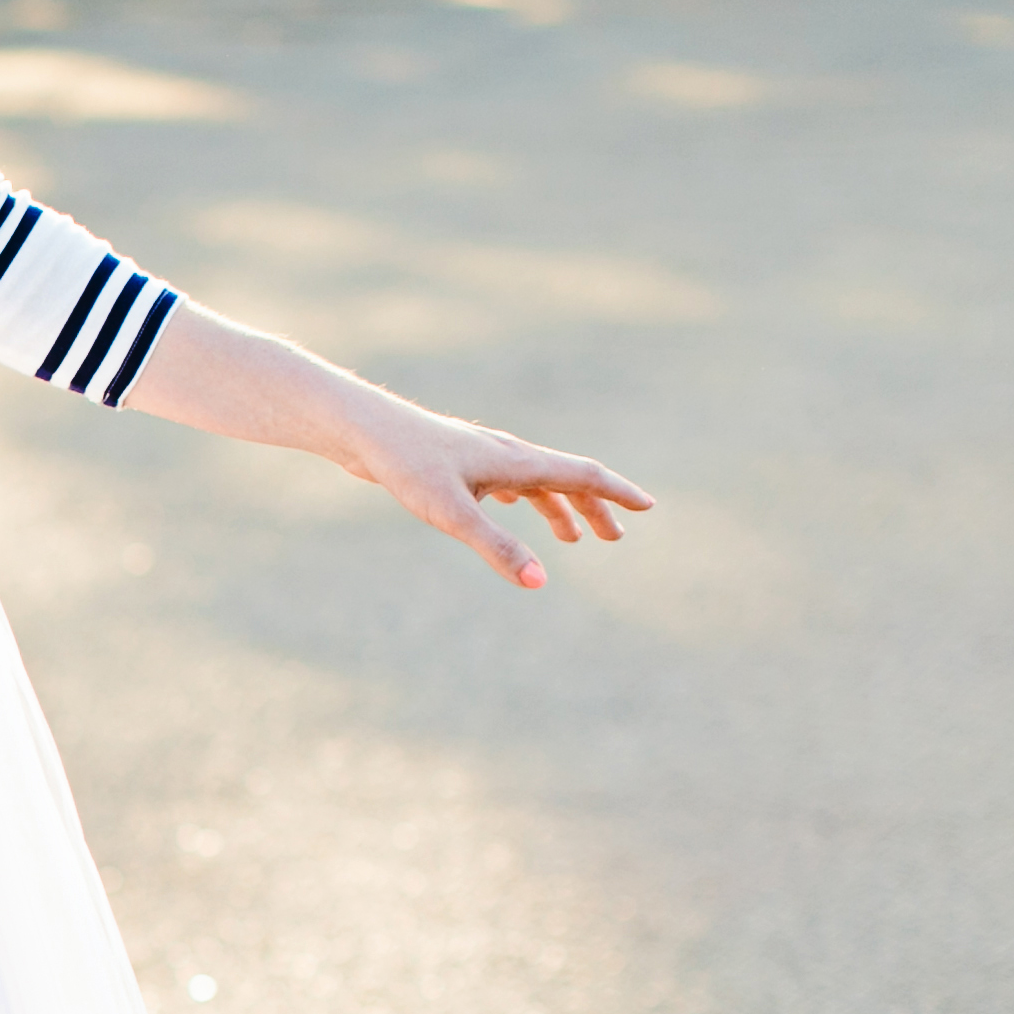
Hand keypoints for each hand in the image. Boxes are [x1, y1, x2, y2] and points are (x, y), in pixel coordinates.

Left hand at [337, 396, 652, 589]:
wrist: (364, 432)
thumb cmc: (407, 466)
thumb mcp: (453, 514)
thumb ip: (497, 547)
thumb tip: (539, 581)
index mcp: (518, 462)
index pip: (584, 475)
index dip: (618, 493)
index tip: (648, 507)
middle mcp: (508, 455)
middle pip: (565, 480)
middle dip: (593, 509)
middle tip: (614, 538)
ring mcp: (483, 457)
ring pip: (535, 483)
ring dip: (558, 508)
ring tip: (571, 537)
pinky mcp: (458, 463)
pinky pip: (505, 480)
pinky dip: (523, 497)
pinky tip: (513, 506)